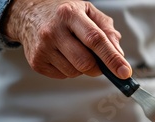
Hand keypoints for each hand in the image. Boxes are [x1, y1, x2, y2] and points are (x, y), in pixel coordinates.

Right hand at [1, 0, 131, 78]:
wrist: (29, 14)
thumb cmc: (65, 15)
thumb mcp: (88, 12)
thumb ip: (107, 30)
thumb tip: (119, 54)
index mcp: (70, 14)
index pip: (96, 40)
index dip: (112, 58)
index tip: (125, 72)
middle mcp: (53, 30)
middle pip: (85, 62)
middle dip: (99, 68)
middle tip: (99, 61)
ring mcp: (42, 47)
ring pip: (75, 72)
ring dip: (83, 68)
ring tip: (75, 51)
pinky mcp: (36, 62)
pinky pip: (63, 76)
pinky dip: (70, 70)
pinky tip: (63, 56)